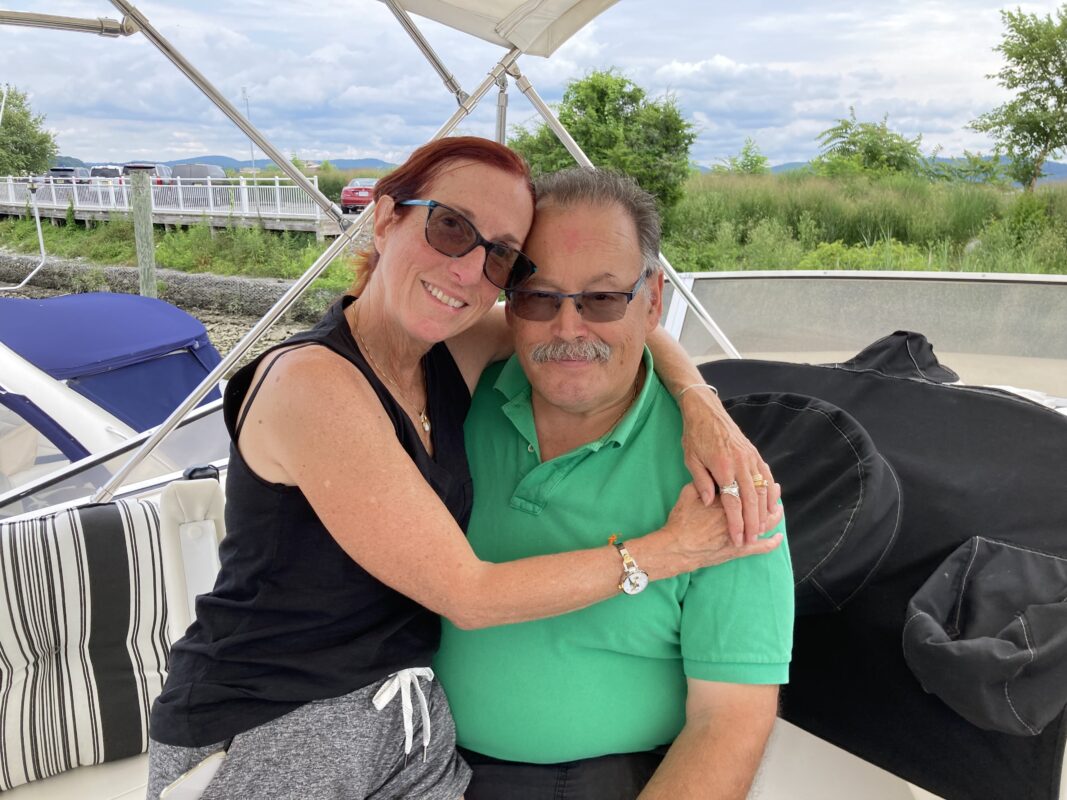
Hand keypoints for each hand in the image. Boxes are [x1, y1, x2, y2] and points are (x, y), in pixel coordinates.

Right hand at [662, 484, 782, 569]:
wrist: (678, 547)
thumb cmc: (680, 521)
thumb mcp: (686, 495)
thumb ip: (700, 483)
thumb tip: (711, 475)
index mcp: (725, 500)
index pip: (744, 489)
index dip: (754, 482)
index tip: (760, 475)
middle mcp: (737, 516)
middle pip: (759, 505)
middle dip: (770, 495)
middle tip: (777, 489)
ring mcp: (740, 533)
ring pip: (765, 524)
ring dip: (774, 516)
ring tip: (779, 509)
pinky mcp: (739, 550)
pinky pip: (761, 547)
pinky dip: (772, 542)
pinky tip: (779, 538)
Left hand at [677, 387, 781, 544]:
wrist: (705, 410)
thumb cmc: (694, 435)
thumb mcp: (691, 459)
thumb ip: (701, 482)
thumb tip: (709, 503)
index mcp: (722, 466)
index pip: (732, 502)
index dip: (736, 523)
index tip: (737, 540)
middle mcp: (740, 463)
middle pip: (751, 500)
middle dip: (753, 523)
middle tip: (752, 541)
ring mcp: (750, 457)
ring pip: (762, 489)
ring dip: (764, 511)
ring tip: (763, 529)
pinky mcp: (754, 453)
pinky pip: (766, 475)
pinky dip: (770, 492)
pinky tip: (772, 505)